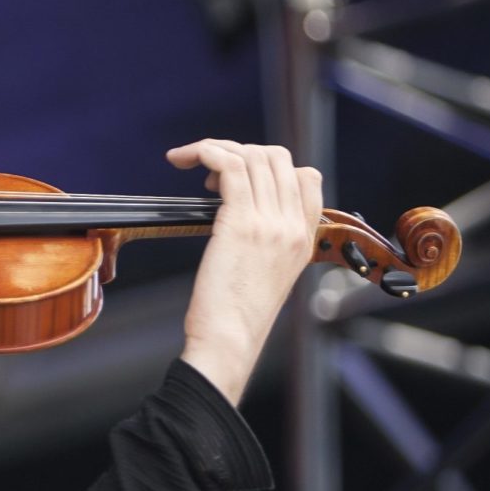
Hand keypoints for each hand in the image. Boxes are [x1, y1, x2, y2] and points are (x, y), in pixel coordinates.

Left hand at [165, 140, 323, 404]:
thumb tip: (241, 209)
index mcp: (305, 238)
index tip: (236, 181)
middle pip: (277, 157)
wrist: (229, 341)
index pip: (306, 176)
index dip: (269, 166)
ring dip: (216, 149)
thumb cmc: (236, 315)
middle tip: (210, 174)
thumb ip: (267, 240)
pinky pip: (228, 165)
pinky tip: (183, 160)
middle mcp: (293, 225)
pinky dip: (204, 151)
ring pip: (251, 156)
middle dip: (240, 151)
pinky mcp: (239, 223)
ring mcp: (270, 223)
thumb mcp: (268, 274)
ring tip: (194, 167)